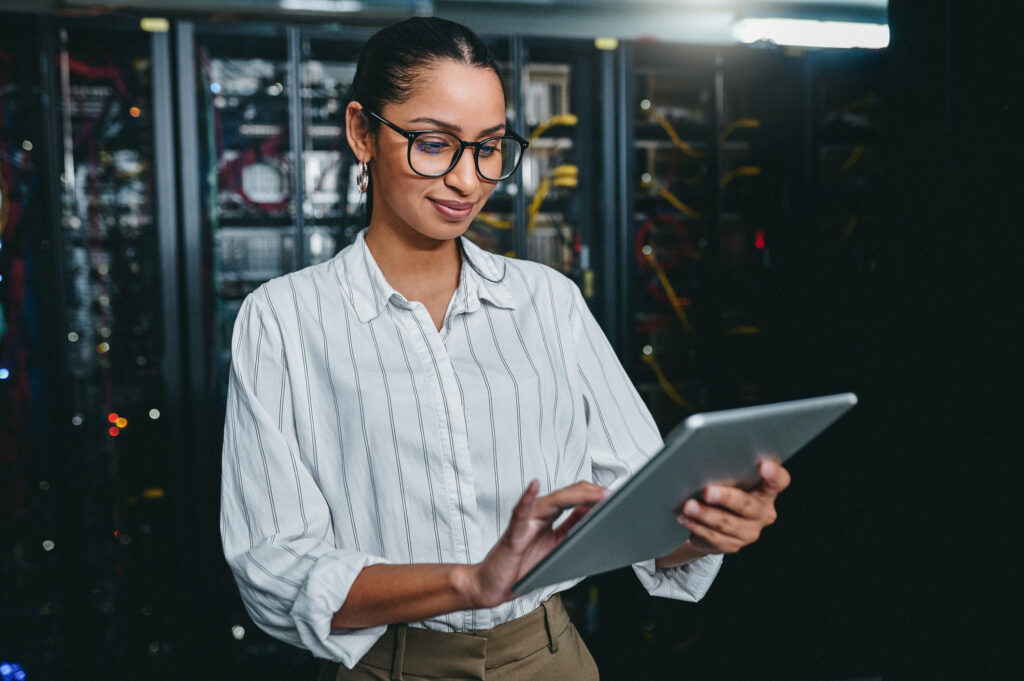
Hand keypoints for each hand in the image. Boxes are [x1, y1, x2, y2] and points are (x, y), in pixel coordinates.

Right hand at [460, 480, 608, 608]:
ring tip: (596, 494)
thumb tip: (592, 514)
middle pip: (568, 495)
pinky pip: (520, 512)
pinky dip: (527, 497)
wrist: (493, 585)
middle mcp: (537, 513)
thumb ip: (570, 528)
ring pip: (553, 501)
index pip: (575, 497)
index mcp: (548, 516)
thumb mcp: (555, 545)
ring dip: (576, 495)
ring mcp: (525, 521)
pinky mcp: (514, 533)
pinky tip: (534, 486)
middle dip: (592, 493)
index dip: (596, 495)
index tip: (617, 497)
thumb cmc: (521, 566)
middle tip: (613, 496)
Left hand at [678, 459, 790, 554]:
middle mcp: (763, 512)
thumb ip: (729, 471)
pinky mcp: (733, 545)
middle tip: (707, 492)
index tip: (764, 465)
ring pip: (727, 523)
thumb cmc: (725, 490)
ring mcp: (750, 531)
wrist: (717, 523)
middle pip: (747, 505)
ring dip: (705, 514)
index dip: (774, 475)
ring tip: (688, 506)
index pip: (779, 481)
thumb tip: (706, 460)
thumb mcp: (731, 479)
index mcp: (767, 491)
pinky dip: (697, 526)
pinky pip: (714, 536)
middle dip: (726, 498)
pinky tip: (686, 518)